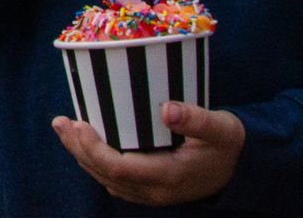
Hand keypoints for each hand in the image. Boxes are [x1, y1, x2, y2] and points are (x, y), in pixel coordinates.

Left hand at [53, 102, 244, 205]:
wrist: (241, 168)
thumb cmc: (229, 144)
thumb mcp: (221, 128)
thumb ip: (196, 119)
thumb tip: (167, 109)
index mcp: (168, 176)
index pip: (119, 168)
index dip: (94, 149)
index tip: (80, 124)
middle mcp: (155, 190)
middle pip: (105, 175)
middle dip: (79, 149)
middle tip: (61, 123)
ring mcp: (151, 193)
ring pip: (106, 179)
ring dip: (82, 156)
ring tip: (64, 129)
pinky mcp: (150, 189)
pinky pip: (115, 180)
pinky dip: (96, 163)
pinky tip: (86, 145)